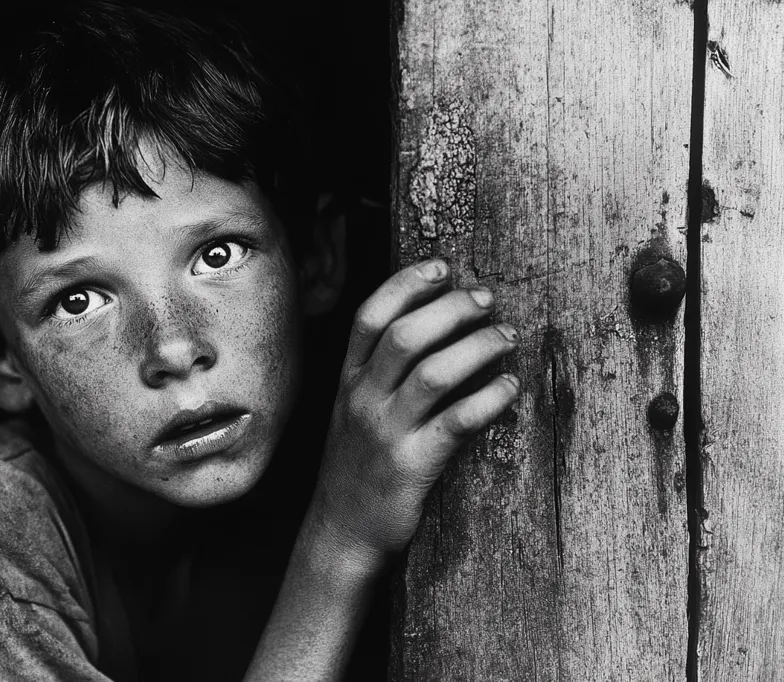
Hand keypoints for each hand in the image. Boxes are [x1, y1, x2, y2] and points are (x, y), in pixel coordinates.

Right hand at [314, 259, 519, 562]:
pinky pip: (457, 422)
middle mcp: (362, 399)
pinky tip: (511, 388)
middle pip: (406, 336)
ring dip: (478, 348)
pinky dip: (489, 398)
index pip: (369, 317)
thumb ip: (377, 371)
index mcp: (347, 381)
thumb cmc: (358, 465)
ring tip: (507, 338)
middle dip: (451, 308)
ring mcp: (386, 432)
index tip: (441, 266)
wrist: (342, 531)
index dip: (405, 284)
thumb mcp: (353, 411)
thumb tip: (431, 325)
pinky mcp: (413, 465)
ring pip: (435, 373)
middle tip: (487, 300)